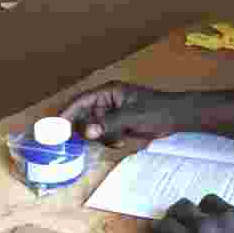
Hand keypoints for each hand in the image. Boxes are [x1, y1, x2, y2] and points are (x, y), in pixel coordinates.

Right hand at [57, 81, 174, 147]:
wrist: (177, 118)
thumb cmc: (157, 110)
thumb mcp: (131, 116)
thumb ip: (107, 123)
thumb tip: (86, 131)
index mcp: (109, 92)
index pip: (81, 101)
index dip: (66, 113)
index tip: (56, 128)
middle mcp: (107, 101)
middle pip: (84, 116)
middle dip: (88, 129)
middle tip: (90, 139)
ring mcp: (113, 113)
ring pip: (94, 128)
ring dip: (101, 136)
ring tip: (117, 139)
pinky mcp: (119, 124)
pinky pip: (104, 134)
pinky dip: (109, 139)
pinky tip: (122, 141)